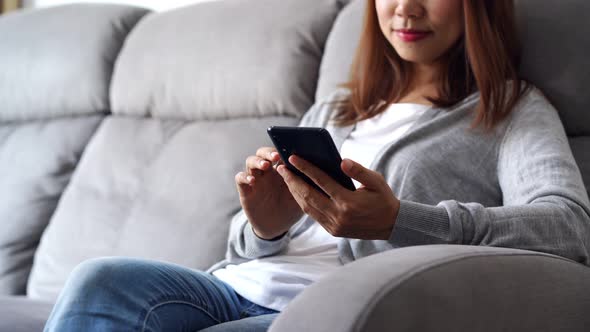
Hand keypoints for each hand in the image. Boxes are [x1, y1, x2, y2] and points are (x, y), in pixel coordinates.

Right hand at [235, 147, 303, 239]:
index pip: (279, 152)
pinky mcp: (246, 190)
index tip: (290, 149)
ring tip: (266, 166)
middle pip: (263, 153)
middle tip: (277, 156)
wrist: (276, 227)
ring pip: (250, 161)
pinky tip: (252, 180)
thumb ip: (307, 183)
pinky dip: (244, 177)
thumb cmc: (290, 208)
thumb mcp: (302, 196)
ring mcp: (255, 179)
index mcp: (281, 169)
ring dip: (257, 161)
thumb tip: (322, 170)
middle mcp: (267, 171)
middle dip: (269, 152)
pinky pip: (240, 178)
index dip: (283, 148)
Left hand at [276, 155, 399, 239]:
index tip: (292, 158)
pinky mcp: (333, 230)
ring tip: (286, 177)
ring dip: (294, 192)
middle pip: (308, 196)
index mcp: (349, 202)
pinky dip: (303, 202)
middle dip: (292, 180)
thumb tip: (341, 161)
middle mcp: (339, 215)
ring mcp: (334, 225)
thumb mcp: (376, 181)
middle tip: (281, 168)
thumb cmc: (383, 199)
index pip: (322, 182)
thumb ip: (359, 171)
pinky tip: (297, 191)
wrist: (392, 225)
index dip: (305, 169)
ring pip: (307, 207)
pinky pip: (313, 215)